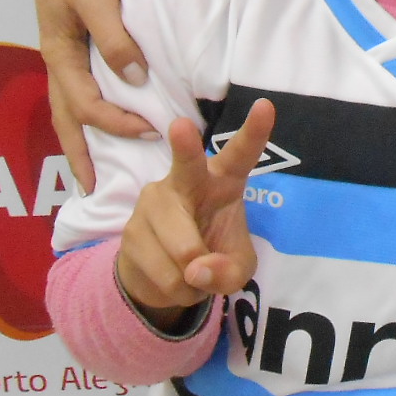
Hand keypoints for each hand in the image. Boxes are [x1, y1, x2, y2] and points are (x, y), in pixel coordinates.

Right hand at [32, 0, 153, 193]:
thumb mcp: (99, 1)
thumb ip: (116, 39)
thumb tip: (135, 79)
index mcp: (59, 53)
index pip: (85, 105)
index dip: (116, 122)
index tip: (150, 131)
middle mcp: (57, 57)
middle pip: (65, 117)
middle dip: (78, 153)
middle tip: (92, 188)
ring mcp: (64, 49)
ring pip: (70, 103)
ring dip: (83, 133)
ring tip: (97, 162)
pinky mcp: (75, 39)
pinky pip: (81, 83)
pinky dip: (91, 105)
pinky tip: (109, 111)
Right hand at [117, 98, 275, 327]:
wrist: (161, 275)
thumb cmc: (212, 254)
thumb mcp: (236, 268)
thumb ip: (230, 271)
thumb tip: (197, 269)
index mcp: (222, 179)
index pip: (240, 155)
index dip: (254, 132)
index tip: (265, 105)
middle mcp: (184, 181)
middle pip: (186, 164)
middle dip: (185, 147)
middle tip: (180, 126)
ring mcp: (153, 203)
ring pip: (183, 251)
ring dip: (195, 278)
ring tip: (193, 271)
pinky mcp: (129, 231)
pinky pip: (165, 274)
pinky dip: (178, 290)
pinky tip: (174, 277)